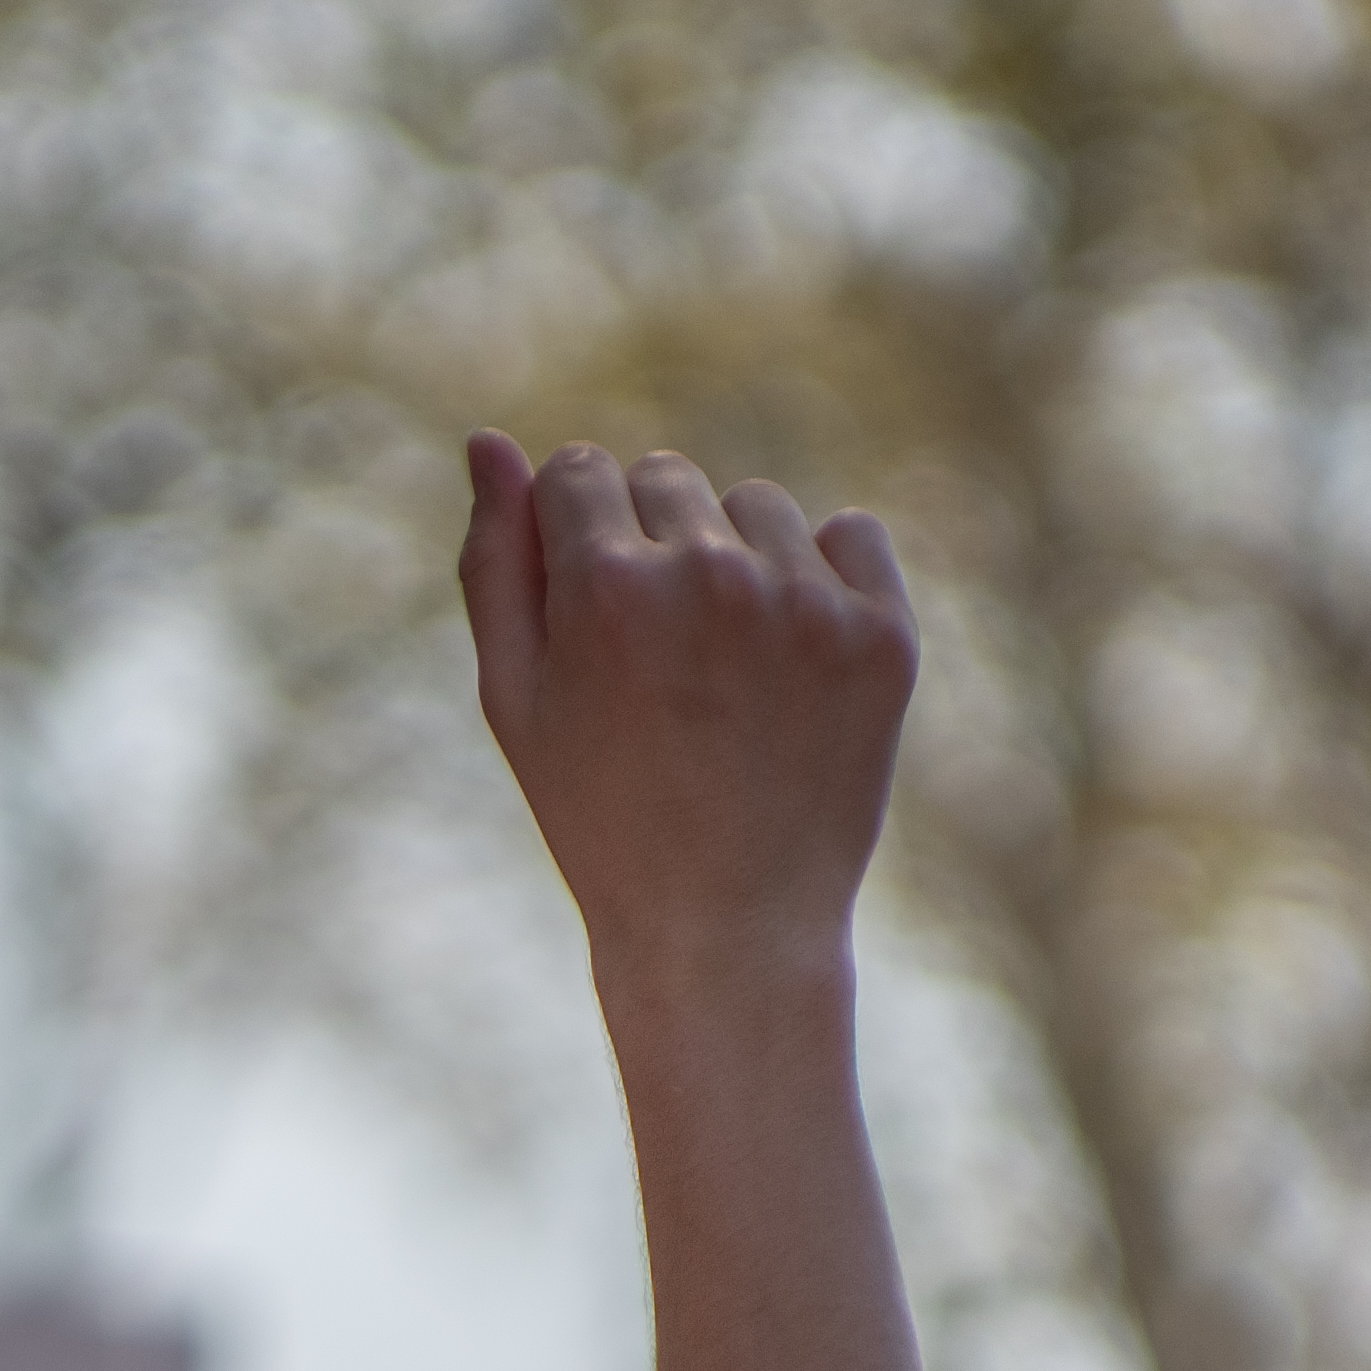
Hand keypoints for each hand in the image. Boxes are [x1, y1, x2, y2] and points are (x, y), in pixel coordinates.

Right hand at [456, 432, 916, 985]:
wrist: (726, 929)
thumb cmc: (600, 820)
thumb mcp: (516, 701)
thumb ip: (494, 563)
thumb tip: (488, 441)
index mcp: (606, 585)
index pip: (580, 470)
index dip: (575, 541)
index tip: (592, 618)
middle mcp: (709, 575)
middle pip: (666, 477)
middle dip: (651, 544)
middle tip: (658, 664)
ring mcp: (805, 603)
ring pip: (756, 506)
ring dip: (736, 561)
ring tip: (725, 673)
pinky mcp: (882, 634)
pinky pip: (850, 535)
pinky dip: (824, 580)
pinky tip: (794, 663)